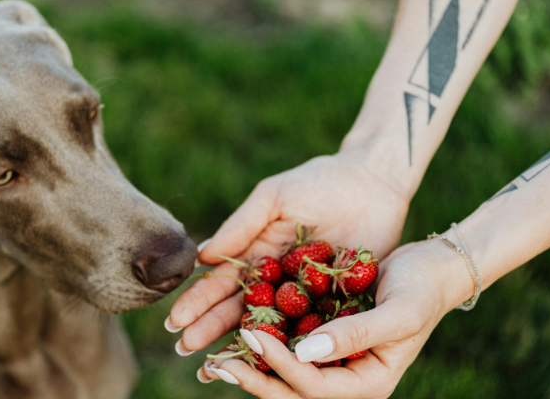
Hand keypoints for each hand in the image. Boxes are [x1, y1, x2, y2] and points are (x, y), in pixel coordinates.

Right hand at [166, 151, 408, 354]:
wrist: (374, 182)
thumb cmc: (320, 182)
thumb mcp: (275, 197)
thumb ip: (241, 225)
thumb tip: (201, 256)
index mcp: (256, 255)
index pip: (220, 283)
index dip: (197, 303)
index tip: (175, 322)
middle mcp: (275, 280)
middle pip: (238, 310)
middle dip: (209, 330)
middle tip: (185, 351)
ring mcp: (304, 296)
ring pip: (269, 328)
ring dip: (244, 347)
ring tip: (216, 368)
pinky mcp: (336, 305)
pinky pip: (312, 329)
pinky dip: (294, 349)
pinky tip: (275, 367)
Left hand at [200, 239, 472, 397]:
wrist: (431, 267)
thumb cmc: (422, 289)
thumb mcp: (399, 313)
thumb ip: (355, 335)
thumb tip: (305, 353)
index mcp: (367, 383)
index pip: (314, 387)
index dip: (279, 367)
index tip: (250, 336)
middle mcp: (345, 378)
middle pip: (291, 391)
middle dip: (252, 380)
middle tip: (215, 366)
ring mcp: (330, 361)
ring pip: (283, 374)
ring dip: (249, 367)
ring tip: (212, 358)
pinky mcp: (319, 338)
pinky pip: (285, 347)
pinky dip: (260, 343)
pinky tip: (233, 330)